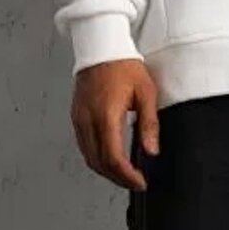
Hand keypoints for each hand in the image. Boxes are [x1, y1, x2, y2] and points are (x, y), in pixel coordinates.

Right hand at [71, 57, 159, 189]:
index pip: (113, 158)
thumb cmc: (123, 65)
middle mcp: (88, 120)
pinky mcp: (76, 117)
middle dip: (117, 178)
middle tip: (134, 182)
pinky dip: (96, 157)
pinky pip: (83, 145)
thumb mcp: (145, 93)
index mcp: (106, 115)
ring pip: (88, 157)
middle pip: (98, 163)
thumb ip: (149, 124)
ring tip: (124, 173)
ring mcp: (79, 119)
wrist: (100, 47)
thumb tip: (152, 150)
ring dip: (106, 170)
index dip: (126, 176)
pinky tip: (109, 157)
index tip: (140, 182)